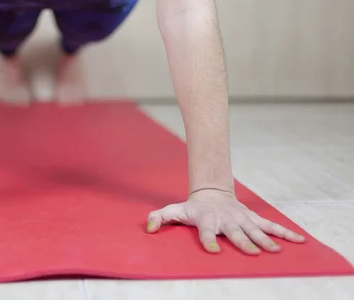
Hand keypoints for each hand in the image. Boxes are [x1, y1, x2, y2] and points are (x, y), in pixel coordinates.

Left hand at [146, 189, 305, 254]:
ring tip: (276, 251)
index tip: (213, 250)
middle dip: (244, 242)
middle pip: (236, 233)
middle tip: (254, 253)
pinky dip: (285, 232)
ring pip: (256, 230)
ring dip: (266, 240)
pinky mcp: (253, 219)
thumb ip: (159, 218)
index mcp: (207, 220)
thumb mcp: (173, 210)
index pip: (206, 232)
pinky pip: (271, 226)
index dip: (208, 241)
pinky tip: (299, 240)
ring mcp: (241, 219)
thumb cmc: (192, 207)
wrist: (212, 193)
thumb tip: (148, 228)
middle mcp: (226, 220)